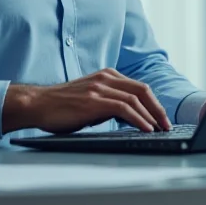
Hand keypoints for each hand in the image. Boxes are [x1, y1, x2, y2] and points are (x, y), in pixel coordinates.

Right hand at [2, 69, 172, 133]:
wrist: (38, 104)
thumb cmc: (62, 105)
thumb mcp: (91, 98)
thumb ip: (109, 101)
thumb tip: (131, 116)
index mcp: (107, 75)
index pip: (139, 87)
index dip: (154, 103)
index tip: (162, 118)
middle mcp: (106, 78)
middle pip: (143, 90)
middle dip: (158, 109)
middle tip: (167, 125)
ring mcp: (100, 88)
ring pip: (136, 99)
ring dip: (151, 116)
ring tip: (159, 129)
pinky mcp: (93, 100)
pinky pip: (124, 108)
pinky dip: (138, 119)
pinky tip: (145, 128)